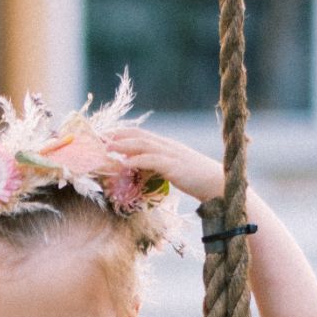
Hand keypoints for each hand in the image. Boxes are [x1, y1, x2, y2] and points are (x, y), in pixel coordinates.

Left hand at [99, 127, 224, 205]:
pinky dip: (137, 160)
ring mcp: (171, 154)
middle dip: (117, 136)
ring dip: (123, 145)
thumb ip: (156, 166)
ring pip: (143, 144)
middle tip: (99, 139)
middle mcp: (167, 145)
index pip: (140, 134)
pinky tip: (125, 164)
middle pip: (138, 135)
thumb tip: (137, 167)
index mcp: (166, 145)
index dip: (122, 133)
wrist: (217, 183)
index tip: (104, 136)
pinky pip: (152, 160)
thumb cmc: (195, 179)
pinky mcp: (174, 166)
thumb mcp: (173, 170)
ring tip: (107, 148)